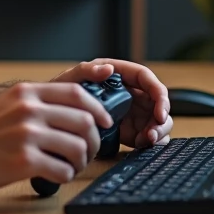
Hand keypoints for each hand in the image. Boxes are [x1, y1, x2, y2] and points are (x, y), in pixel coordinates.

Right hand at [0, 82, 114, 192]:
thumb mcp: (5, 104)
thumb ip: (34, 102)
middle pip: (84, 121)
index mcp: (25, 93)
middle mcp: (28, 110)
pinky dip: (66, 176)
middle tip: (88, 151)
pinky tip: (55, 176)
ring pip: (78, 147)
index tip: (104, 121)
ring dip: (81, 161)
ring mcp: (27, 135)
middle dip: (93, 140)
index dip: (97, 108)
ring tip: (70, 166)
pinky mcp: (24, 162)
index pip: (77, 93)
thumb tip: (71, 111)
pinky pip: (63, 170)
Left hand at [52, 59, 172, 148]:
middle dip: (161, 118)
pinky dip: (150, 142)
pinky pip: (148, 135)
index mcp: (118, 76)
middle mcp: (128, 93)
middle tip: (152, 132)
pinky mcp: (129, 130)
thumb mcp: (70, 80)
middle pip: (157, 102)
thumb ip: (86, 71)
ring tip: (145, 140)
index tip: (159, 111)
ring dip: (157, 131)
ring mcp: (131, 112)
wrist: (53, 120)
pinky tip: (140, 145)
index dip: (159, 94)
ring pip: (157, 120)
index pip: (146, 78)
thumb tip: (107, 68)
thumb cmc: (60, 94)